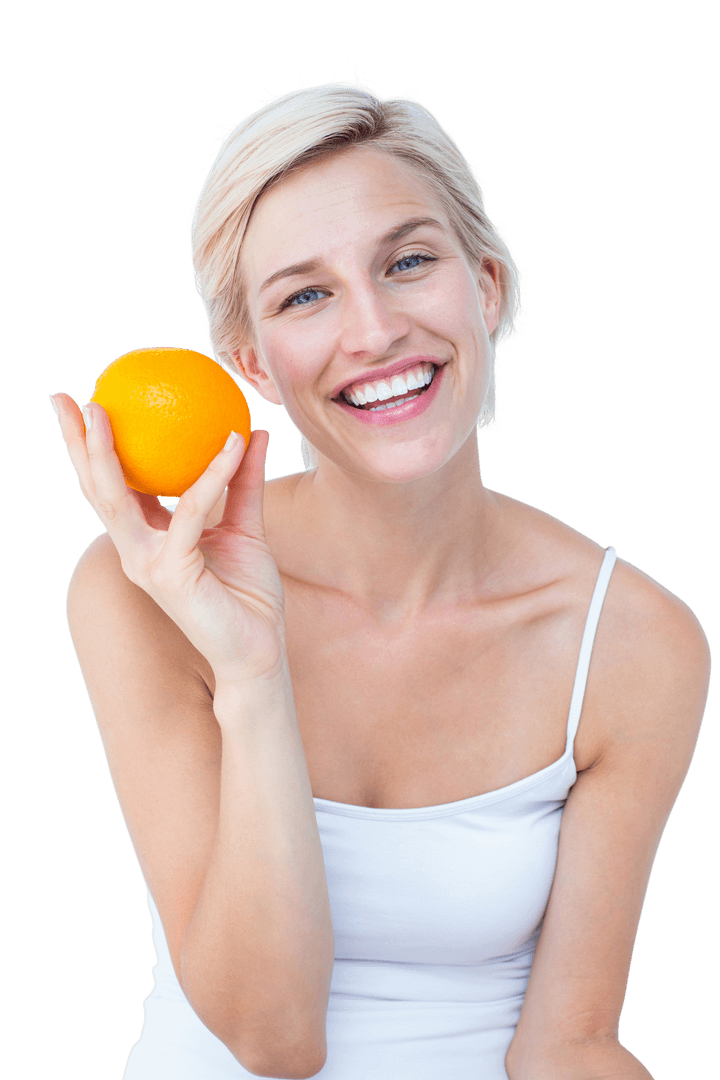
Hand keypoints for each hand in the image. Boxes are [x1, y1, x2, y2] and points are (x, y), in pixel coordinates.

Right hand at [50, 392, 287, 685]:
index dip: (94, 449)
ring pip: (117, 499)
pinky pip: (192, 512)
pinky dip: (213, 475)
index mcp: (148, 539)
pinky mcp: (172, 575)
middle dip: (75, 444)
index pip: (114, 487)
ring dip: (105, 452)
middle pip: (96, 490)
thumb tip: (253, 430)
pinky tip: (233, 442)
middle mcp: (138, 551)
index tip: (85, 404)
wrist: (258, 651)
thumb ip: (243, 482)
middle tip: (64, 399)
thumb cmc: (248, 595)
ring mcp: (148, 564)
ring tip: (102, 411)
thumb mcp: (245, 528)